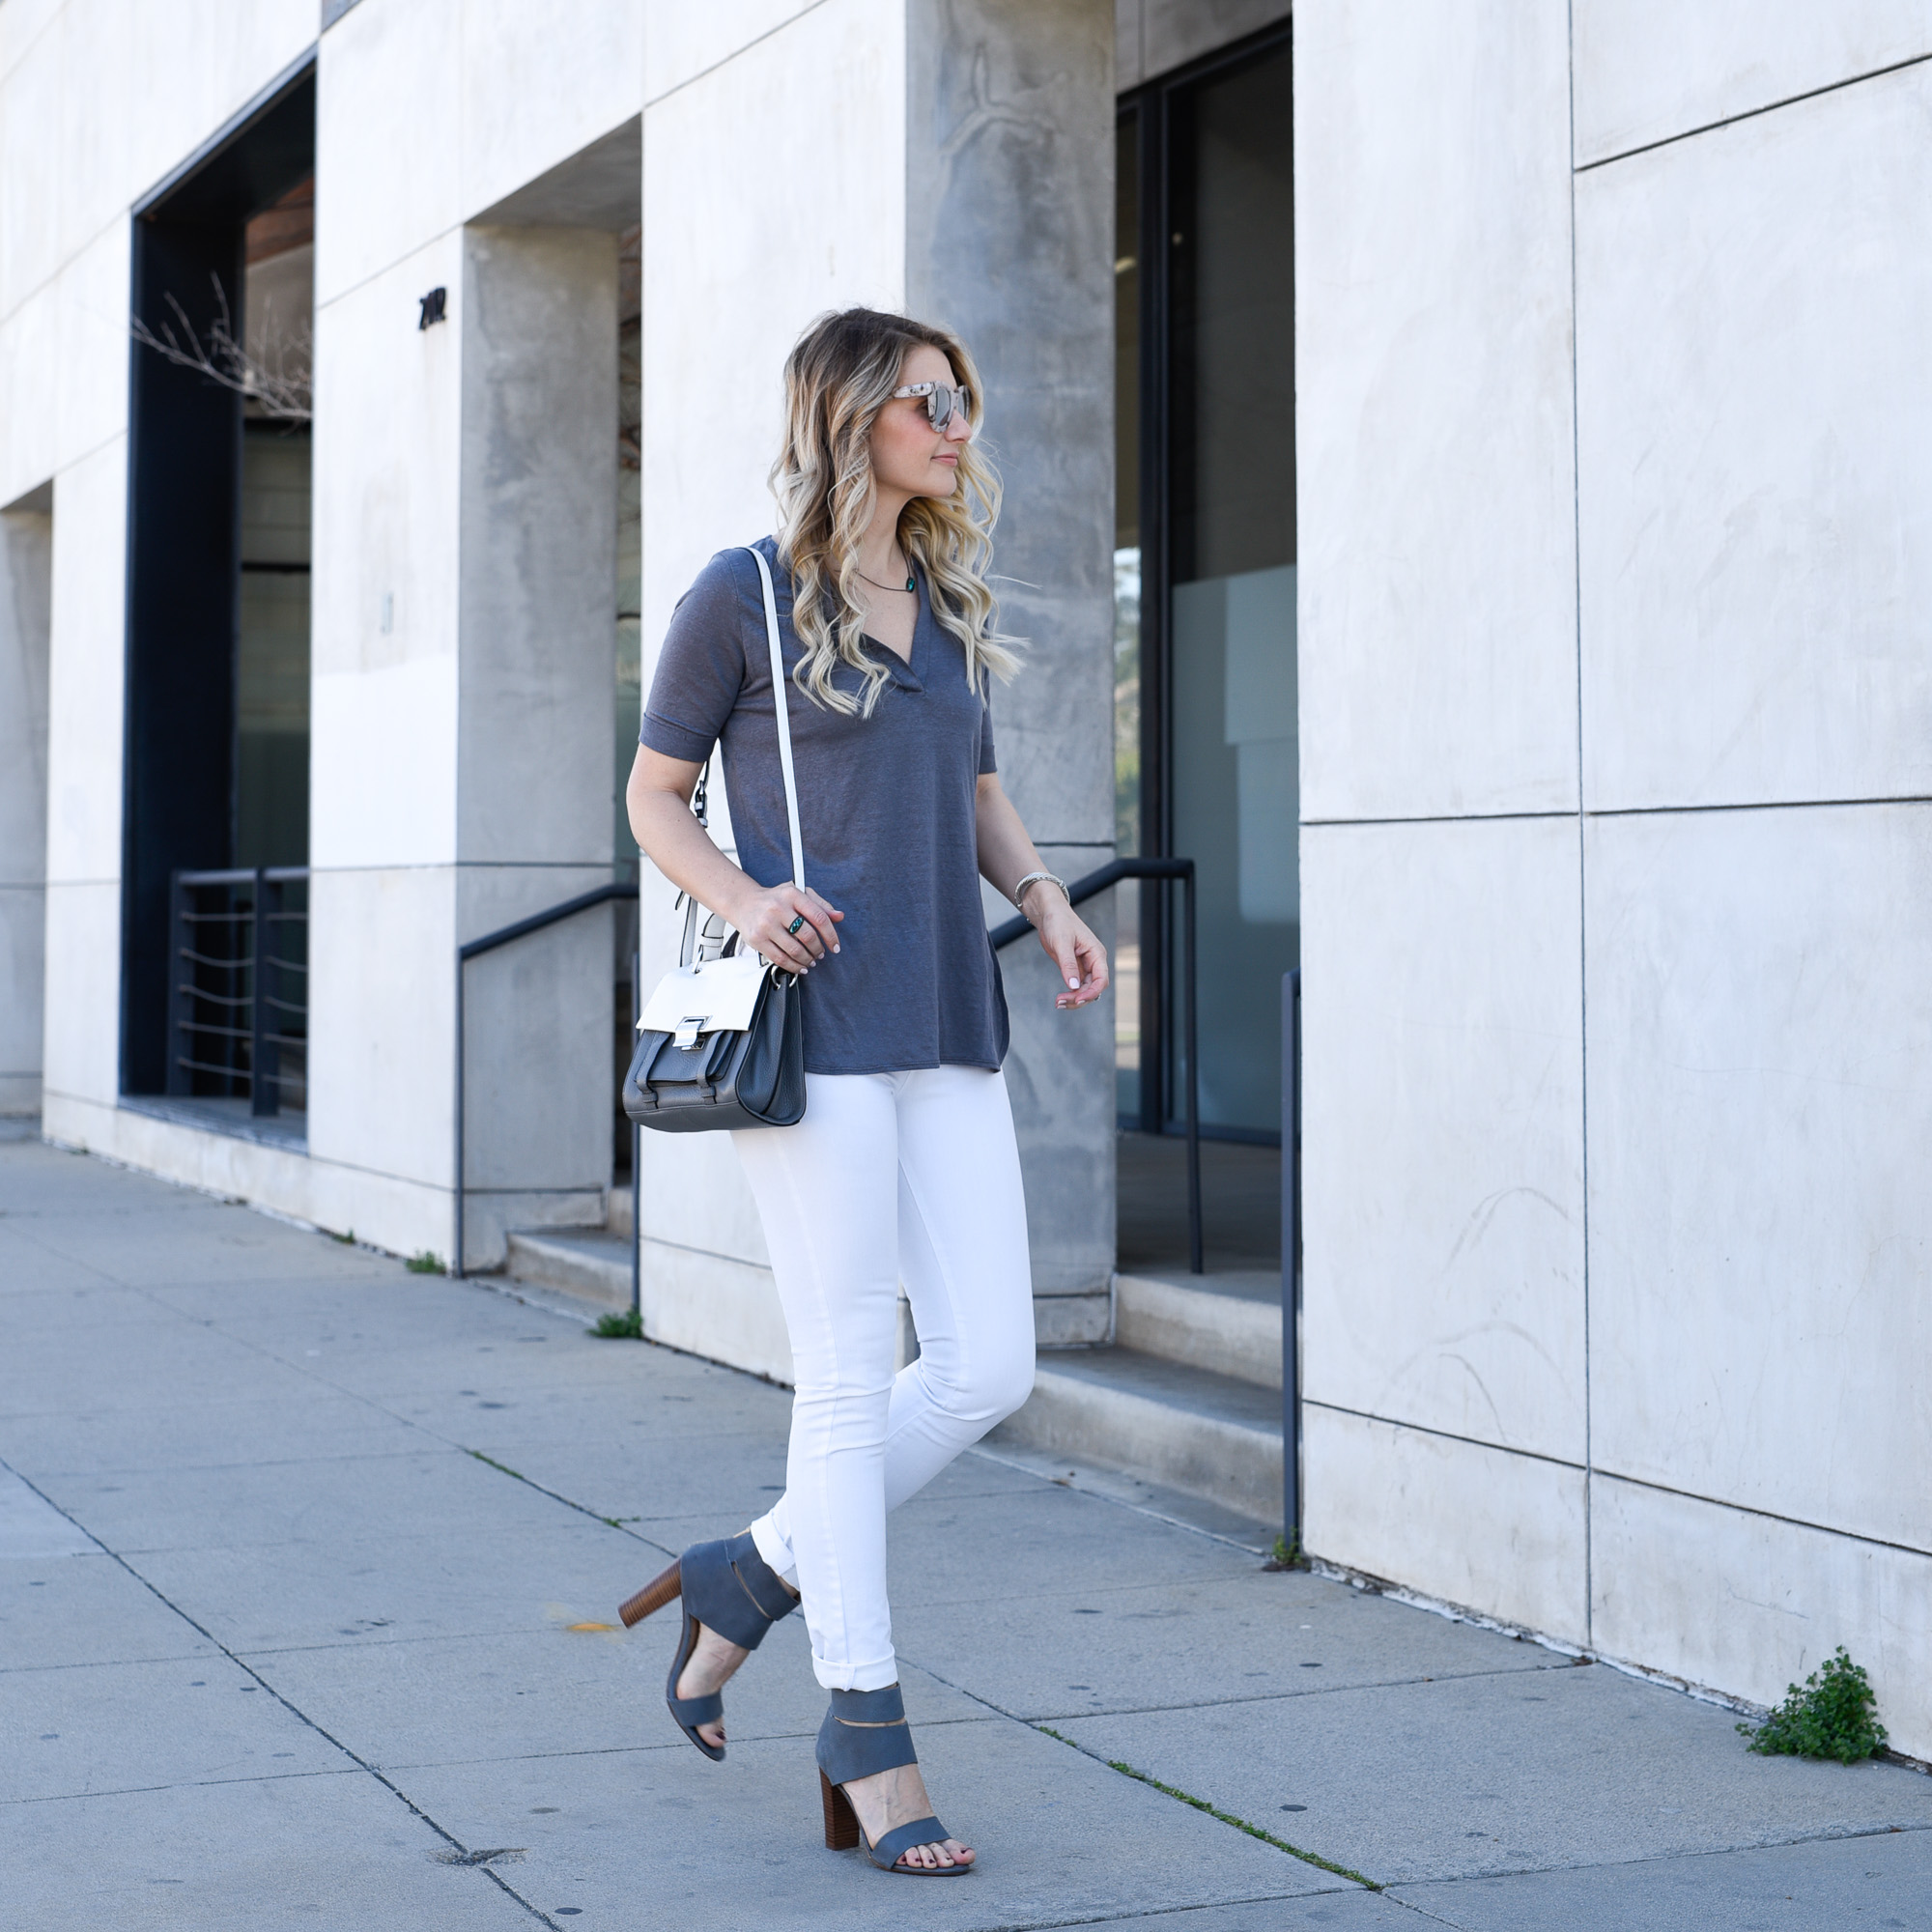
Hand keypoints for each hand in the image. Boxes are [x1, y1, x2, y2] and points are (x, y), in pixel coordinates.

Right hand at [729, 883, 842, 973]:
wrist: (744, 903)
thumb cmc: (775, 899)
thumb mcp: (799, 895)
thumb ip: (820, 905)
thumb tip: (839, 916)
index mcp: (792, 895)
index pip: (819, 917)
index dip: (831, 935)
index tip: (835, 946)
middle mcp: (778, 908)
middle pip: (808, 936)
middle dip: (818, 949)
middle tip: (821, 954)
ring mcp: (766, 924)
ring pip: (795, 950)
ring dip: (807, 960)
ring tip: (811, 960)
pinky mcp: (757, 939)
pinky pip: (780, 959)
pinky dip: (794, 966)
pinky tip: (800, 966)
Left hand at [1025, 889, 1107, 1010]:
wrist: (1049, 914)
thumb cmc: (1058, 921)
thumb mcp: (1062, 942)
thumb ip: (1068, 964)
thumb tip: (1073, 986)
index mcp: (1096, 954)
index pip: (1101, 979)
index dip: (1091, 992)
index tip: (1077, 999)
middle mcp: (1093, 962)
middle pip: (1093, 988)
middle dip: (1079, 998)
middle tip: (1060, 1002)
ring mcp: (1084, 966)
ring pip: (1084, 990)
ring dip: (1074, 999)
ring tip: (1058, 1003)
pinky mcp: (1074, 968)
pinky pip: (1076, 986)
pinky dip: (1069, 994)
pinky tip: (1060, 998)